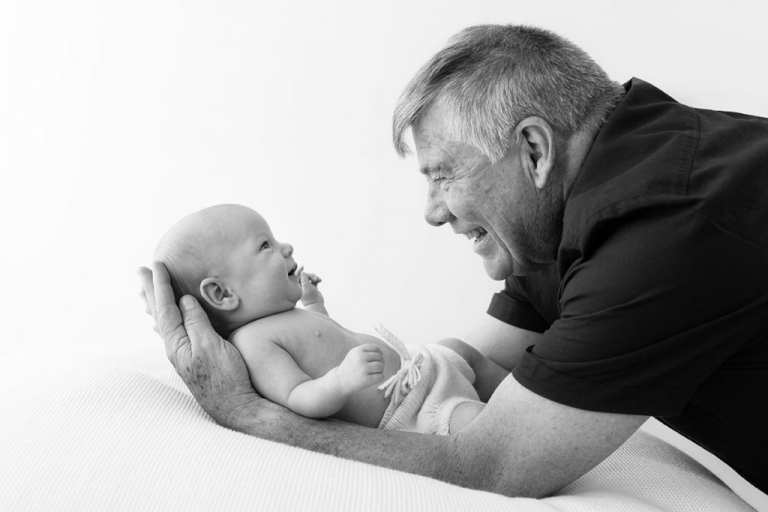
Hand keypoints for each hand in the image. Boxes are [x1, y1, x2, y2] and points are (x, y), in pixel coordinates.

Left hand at [138, 263, 261, 426]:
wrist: (236, 408)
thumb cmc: (226, 379)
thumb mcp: (211, 346)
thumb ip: (195, 322)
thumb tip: (183, 301)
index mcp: (177, 343)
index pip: (165, 307)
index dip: (161, 285)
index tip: (157, 264)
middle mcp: (176, 348)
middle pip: (160, 313)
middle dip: (151, 290)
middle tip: (141, 271)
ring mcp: (184, 355)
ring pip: (165, 322)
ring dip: (157, 304)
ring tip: (148, 291)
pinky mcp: (194, 359)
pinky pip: (175, 331)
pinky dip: (169, 319)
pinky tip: (168, 322)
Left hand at [298, 266, 324, 308]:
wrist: (316, 304)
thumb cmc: (310, 297)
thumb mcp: (306, 286)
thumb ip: (304, 278)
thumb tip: (302, 272)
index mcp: (296, 286)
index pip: (296, 276)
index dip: (299, 270)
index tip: (302, 267)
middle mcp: (301, 286)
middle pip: (304, 275)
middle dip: (310, 275)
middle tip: (314, 278)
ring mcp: (307, 286)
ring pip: (310, 277)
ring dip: (314, 277)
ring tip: (318, 280)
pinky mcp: (313, 287)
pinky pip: (314, 280)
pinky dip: (317, 279)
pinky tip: (320, 280)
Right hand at [335, 343, 384, 391]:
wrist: (340, 381)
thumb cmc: (350, 368)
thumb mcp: (354, 355)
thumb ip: (366, 351)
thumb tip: (381, 353)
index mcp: (357, 351)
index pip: (375, 348)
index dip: (379, 353)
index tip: (378, 358)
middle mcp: (360, 358)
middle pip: (379, 357)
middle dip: (380, 362)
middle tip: (375, 368)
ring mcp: (363, 369)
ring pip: (381, 366)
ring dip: (380, 370)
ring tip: (375, 372)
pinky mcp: (365, 380)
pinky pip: (380, 376)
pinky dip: (380, 378)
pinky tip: (374, 378)